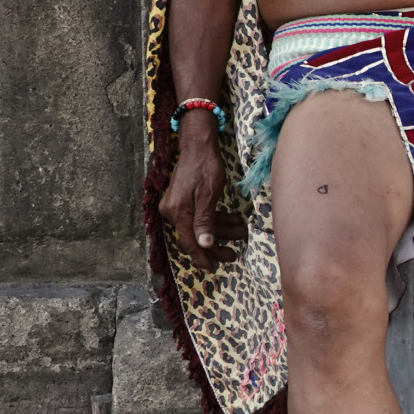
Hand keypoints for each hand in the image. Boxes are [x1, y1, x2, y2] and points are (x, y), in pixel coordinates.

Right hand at [158, 127, 246, 271]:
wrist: (198, 144)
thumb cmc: (205, 166)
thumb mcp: (208, 195)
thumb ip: (205, 221)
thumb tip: (203, 245)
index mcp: (177, 212)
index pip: (190, 242)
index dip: (202, 256)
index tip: (213, 268)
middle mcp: (172, 211)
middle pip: (195, 236)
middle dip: (216, 244)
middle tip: (234, 253)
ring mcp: (177, 206)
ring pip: (200, 226)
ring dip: (221, 230)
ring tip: (241, 231)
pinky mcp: (184, 200)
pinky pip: (200, 215)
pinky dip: (216, 219)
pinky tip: (234, 220)